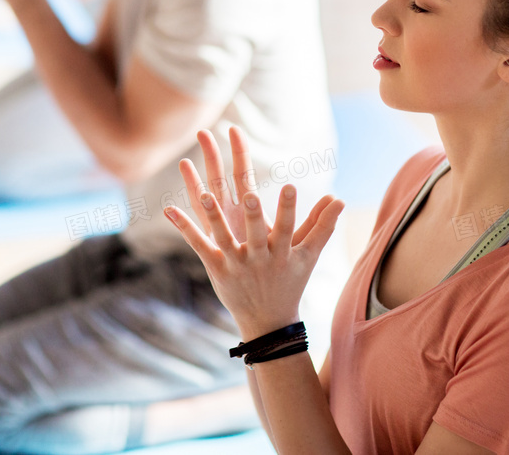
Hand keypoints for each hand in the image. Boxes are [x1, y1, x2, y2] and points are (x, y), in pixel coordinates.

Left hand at [166, 126, 344, 339]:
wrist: (268, 321)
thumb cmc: (290, 282)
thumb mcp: (307, 256)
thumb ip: (322, 226)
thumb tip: (339, 198)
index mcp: (281, 252)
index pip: (286, 227)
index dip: (288, 209)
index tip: (290, 186)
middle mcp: (258, 257)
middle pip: (255, 233)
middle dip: (252, 215)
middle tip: (249, 194)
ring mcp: (235, 263)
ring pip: (223, 237)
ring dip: (214, 216)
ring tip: (204, 194)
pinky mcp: (215, 267)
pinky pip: (198, 244)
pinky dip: (184, 227)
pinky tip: (169, 209)